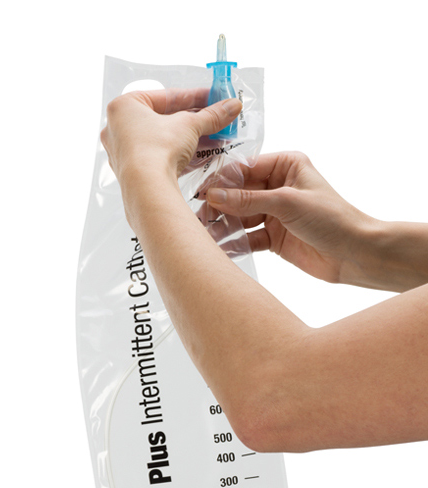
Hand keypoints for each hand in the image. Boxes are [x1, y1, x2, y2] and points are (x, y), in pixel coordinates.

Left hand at [101, 89, 241, 184]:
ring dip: (190, 138)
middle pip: (164, 119)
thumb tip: (232, 106)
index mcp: (124, 106)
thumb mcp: (189, 125)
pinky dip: (179, 154)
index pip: (166, 97)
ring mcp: (123, 152)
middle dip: (194, 120)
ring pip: (162, 140)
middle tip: (215, 118)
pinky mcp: (132, 172)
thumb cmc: (156, 149)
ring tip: (214, 137)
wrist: (147, 189)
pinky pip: (158, 157)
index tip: (213, 98)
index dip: (194, 96)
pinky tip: (201, 155)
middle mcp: (118, 128)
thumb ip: (211, 115)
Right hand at [206, 152, 377, 284]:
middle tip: (199, 218)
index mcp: (285, 165)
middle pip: (237, 194)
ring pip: (239, 217)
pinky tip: (220, 249)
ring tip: (206, 236)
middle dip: (219, 206)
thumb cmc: (332, 218)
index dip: (222, 181)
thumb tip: (213, 195)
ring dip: (224, 227)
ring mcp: (274, 213)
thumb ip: (248, 200)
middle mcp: (277, 186)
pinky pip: (247, 238)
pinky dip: (235, 243)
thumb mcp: (287, 202)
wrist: (355, 254)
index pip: (244, 169)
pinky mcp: (272, 237)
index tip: (200, 193)